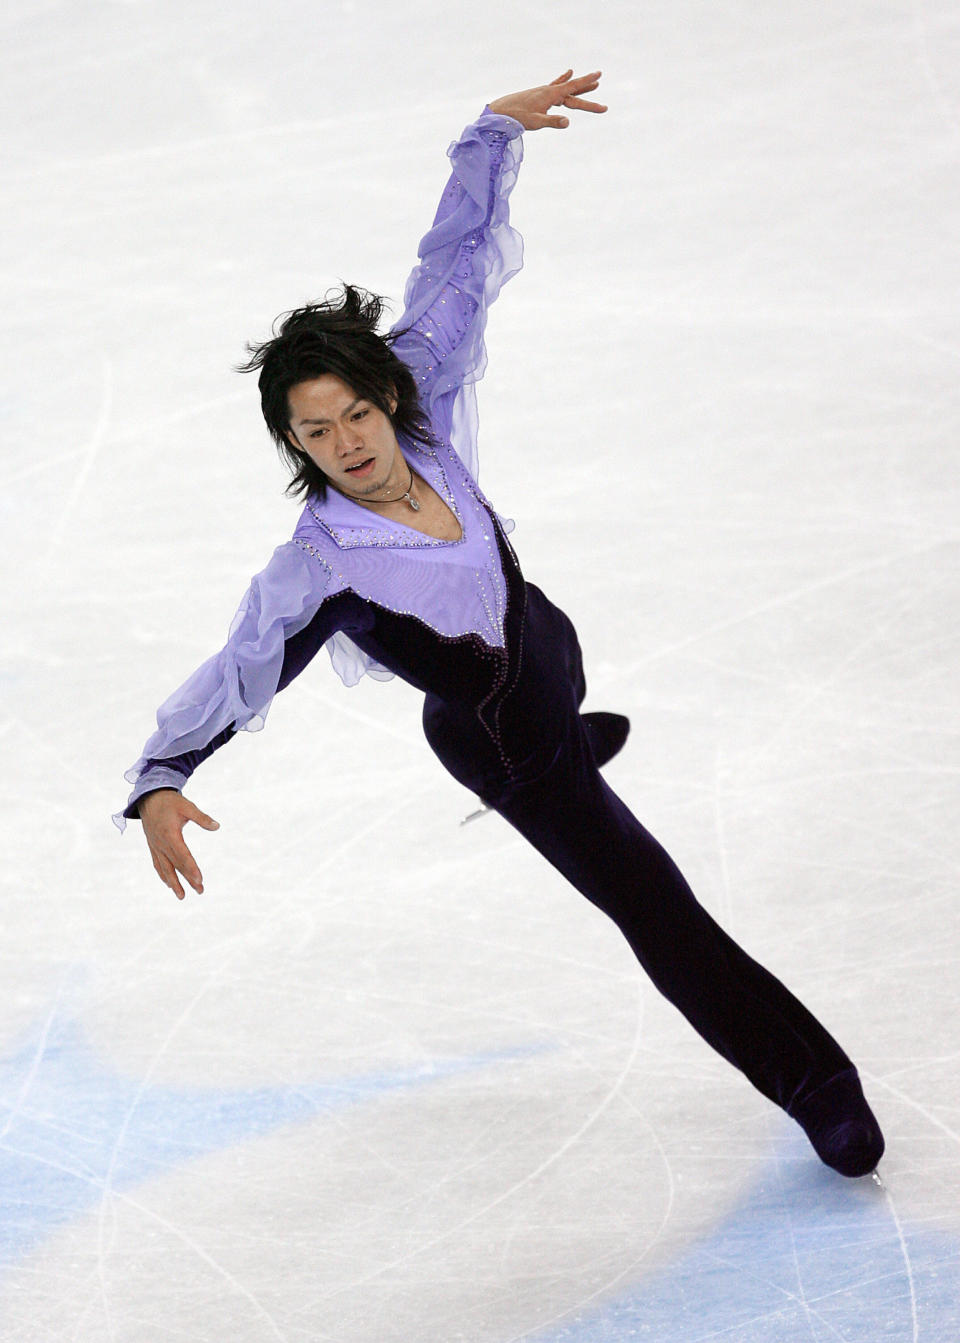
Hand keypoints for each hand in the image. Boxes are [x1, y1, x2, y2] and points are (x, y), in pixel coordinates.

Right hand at [138, 788, 219, 899]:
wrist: (149, 798)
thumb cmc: (170, 802)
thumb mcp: (187, 806)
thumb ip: (202, 818)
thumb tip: (217, 826)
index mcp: (170, 834)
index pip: (183, 855)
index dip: (191, 868)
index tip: (200, 880)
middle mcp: (161, 843)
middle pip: (176, 865)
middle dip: (188, 879)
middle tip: (200, 890)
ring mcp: (155, 846)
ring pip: (165, 868)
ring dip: (174, 883)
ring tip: (182, 896)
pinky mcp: (153, 846)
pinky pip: (158, 864)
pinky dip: (163, 875)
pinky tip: (169, 884)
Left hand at [488, 70, 606, 130]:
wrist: (500, 111)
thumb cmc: (517, 118)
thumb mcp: (536, 122)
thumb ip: (552, 121)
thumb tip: (568, 122)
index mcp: (550, 95)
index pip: (573, 88)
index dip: (586, 82)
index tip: (599, 76)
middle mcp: (548, 90)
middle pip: (572, 90)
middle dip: (586, 87)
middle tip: (599, 82)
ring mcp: (543, 92)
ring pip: (565, 89)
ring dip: (578, 86)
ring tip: (591, 84)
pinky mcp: (538, 95)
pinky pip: (555, 87)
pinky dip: (563, 81)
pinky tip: (567, 74)